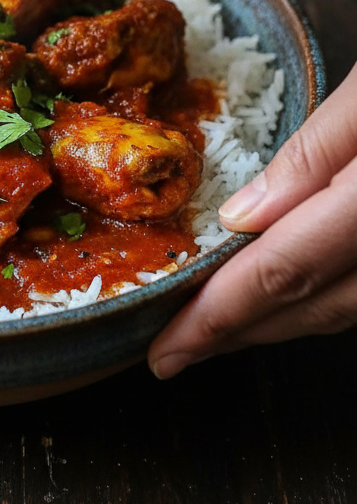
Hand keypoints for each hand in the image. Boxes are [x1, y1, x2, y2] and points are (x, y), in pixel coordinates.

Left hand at [149, 62, 356, 377]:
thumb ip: (317, 152)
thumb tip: (241, 217)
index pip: (285, 272)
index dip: (219, 318)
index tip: (165, 349)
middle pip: (317, 307)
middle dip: (240, 333)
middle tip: (175, 351)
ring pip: (349, 310)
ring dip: (281, 324)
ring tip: (219, 329)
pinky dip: (326, 299)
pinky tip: (292, 295)